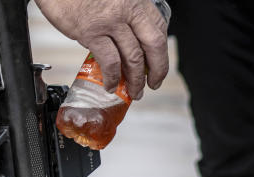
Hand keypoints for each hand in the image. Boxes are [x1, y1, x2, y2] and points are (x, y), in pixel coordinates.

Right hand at [33, 0, 168, 99]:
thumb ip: (123, 14)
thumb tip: (128, 39)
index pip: (159, 27)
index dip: (161, 50)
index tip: (158, 64)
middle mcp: (127, 8)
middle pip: (153, 44)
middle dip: (157, 69)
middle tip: (153, 83)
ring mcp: (110, 21)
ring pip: (133, 57)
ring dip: (135, 80)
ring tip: (133, 91)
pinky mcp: (92, 33)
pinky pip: (110, 62)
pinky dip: (113, 78)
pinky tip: (111, 85)